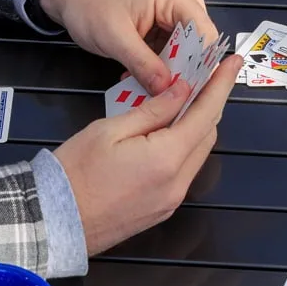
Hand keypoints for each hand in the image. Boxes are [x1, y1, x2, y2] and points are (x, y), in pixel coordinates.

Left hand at [39, 0, 215, 95]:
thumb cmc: (89, 5)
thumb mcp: (115, 38)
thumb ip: (143, 64)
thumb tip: (167, 90)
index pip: (204, 33)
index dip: (201, 63)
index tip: (190, 91)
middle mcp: (181, 0)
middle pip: (198, 43)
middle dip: (185, 70)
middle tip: (171, 96)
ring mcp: (172, 12)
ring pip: (185, 49)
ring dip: (171, 71)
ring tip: (154, 90)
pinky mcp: (163, 24)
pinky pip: (171, 49)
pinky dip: (160, 66)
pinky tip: (146, 80)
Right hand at [53, 54, 241, 253]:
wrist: (53, 222)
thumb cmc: (75, 172)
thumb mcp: (110, 129)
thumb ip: (152, 110)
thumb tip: (181, 91)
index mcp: (166, 159)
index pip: (206, 113)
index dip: (222, 85)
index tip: (233, 63)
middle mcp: (177, 183)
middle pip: (206, 135)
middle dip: (208, 104)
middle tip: (202, 78)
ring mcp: (171, 201)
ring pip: (196, 155)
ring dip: (195, 127)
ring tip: (181, 103)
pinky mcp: (161, 210)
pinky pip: (183, 173)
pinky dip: (182, 149)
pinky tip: (166, 134)